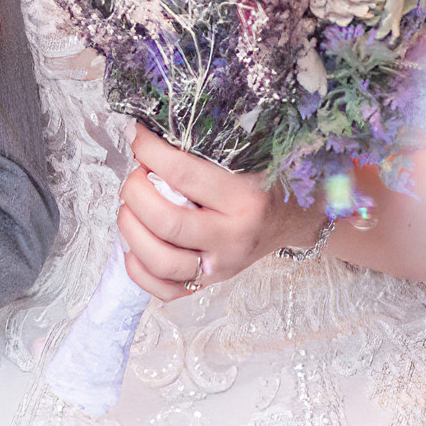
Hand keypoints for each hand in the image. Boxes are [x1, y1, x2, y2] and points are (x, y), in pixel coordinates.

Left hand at [115, 125, 320, 298]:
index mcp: (246, 199)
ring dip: (131, 231)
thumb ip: (204, 149)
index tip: (135, 136)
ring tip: (129, 208)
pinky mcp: (211, 283)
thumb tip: (145, 135)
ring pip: (161, 261)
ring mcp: (222, 266)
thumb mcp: (247, 159)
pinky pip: (166, 290)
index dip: (150, 151)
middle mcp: (234, 238)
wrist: (296, 219)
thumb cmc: (267, 182)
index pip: (184, 174)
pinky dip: (139, 269)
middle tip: (134, 176)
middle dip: (136, 193)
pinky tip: (135, 245)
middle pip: (167, 222)